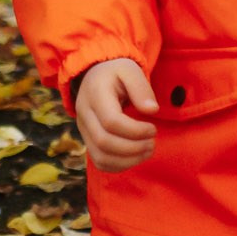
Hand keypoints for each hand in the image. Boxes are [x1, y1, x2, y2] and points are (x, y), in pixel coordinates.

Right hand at [75, 57, 157, 171]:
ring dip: (128, 160)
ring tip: (147, 151)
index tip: (153, 129)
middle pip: (104, 142)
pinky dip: (120, 166)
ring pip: (100, 157)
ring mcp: (83, 130)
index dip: (135, 131)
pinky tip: (136, 157)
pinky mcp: (88, 141)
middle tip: (152, 143)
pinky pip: (100, 162)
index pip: (111, 122)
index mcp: (95, 95)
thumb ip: (141, 88)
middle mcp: (84, 115)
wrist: (94, 76)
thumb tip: (152, 111)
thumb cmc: (115, 72)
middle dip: (133, 148)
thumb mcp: (129, 70)